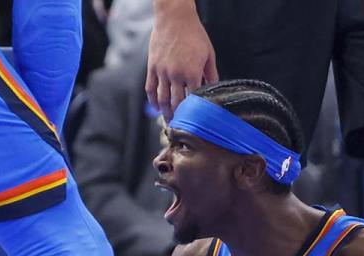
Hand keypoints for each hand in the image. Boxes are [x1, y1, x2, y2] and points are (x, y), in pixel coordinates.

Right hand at [146, 0, 217, 119]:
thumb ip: (211, 74)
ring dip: (165, 113)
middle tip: (180, 129)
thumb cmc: (195, 34)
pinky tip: (157, 108)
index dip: (194, 114)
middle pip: (176, 104)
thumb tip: (214, 90)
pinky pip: (150, 88)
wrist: (174, 18)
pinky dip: (152, 101)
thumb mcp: (209, 54)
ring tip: (169, 122)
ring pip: (162, 99)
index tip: (196, 124)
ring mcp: (162, 71)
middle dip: (178, 118)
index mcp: (192, 73)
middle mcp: (175, 74)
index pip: (193, 100)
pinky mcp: (152, 67)